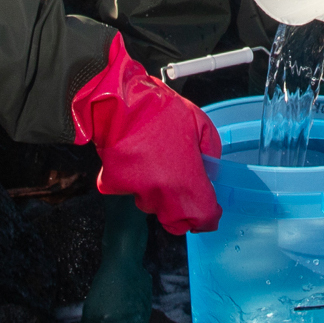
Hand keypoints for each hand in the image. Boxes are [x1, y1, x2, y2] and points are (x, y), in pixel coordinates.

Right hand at [71, 35, 220, 232]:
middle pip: (175, 222)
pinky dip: (132, 180)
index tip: (210, 211)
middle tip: (183, 188)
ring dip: (156, 193)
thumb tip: (209, 168)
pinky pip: (127, 189)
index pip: (202, 219)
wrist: (120, 101)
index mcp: (186, 183)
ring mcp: (136, 192)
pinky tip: (135, 159)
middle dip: (182, 211)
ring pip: (151, 205)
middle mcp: (161, 195)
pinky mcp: (113, 184)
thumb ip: (210, 153)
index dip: (208, 218)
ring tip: (156, 162)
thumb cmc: (161, 110)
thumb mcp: (200, 124)